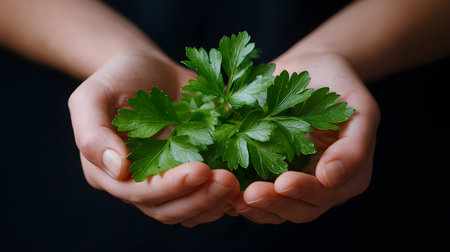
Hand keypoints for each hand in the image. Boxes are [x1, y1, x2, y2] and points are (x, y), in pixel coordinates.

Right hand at [68, 51, 239, 226]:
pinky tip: (244, 182)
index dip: (170, 187)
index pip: (139, 193)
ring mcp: (168, 180)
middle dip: (199, 199)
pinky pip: (208, 195)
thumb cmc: (116, 78)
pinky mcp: (191, 170)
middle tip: (227, 181)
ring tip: (238, 183)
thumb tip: (117, 168)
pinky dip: (225, 195)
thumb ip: (92, 133)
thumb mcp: (91, 97)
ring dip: (215, 202)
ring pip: (190, 209)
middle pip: (168, 209)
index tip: (200, 170)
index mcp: (111, 174)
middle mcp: (140, 185)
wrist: (146, 68)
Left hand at [232, 52, 379, 223]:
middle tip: (249, 195)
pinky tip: (224, 190)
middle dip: (275, 203)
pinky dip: (241, 196)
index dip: (305, 191)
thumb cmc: (338, 83)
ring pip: (277, 209)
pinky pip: (258, 194)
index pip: (327, 193)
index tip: (282, 183)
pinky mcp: (270, 174)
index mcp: (348, 175)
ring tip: (233, 198)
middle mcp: (322, 186)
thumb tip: (331, 177)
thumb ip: (354, 145)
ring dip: (255, 207)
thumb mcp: (360, 107)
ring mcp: (295, 182)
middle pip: (301, 209)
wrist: (311, 69)